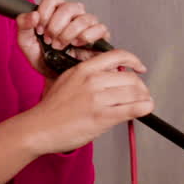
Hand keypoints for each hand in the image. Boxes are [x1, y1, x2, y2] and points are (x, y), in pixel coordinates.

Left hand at [15, 0, 110, 77]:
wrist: (57, 78)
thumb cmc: (44, 59)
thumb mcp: (26, 44)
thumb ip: (23, 26)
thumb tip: (33, 14)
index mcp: (55, 11)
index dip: (44, 13)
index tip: (39, 30)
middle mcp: (73, 14)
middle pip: (68, 7)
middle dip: (55, 26)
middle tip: (49, 41)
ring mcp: (88, 24)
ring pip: (83, 18)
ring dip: (68, 34)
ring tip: (60, 46)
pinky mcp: (101, 35)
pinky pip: (99, 28)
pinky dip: (85, 37)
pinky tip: (76, 45)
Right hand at [27, 49, 154, 153]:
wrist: (39, 127)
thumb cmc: (51, 108)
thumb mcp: (66, 80)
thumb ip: (87, 75)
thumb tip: (110, 76)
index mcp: (83, 69)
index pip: (117, 56)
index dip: (134, 61)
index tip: (139, 67)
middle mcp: (92, 81)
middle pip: (131, 78)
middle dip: (140, 87)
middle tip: (140, 94)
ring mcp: (97, 99)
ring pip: (135, 93)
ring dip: (144, 99)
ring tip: (142, 104)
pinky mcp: (102, 117)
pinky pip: (133, 109)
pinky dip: (144, 109)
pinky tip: (143, 110)